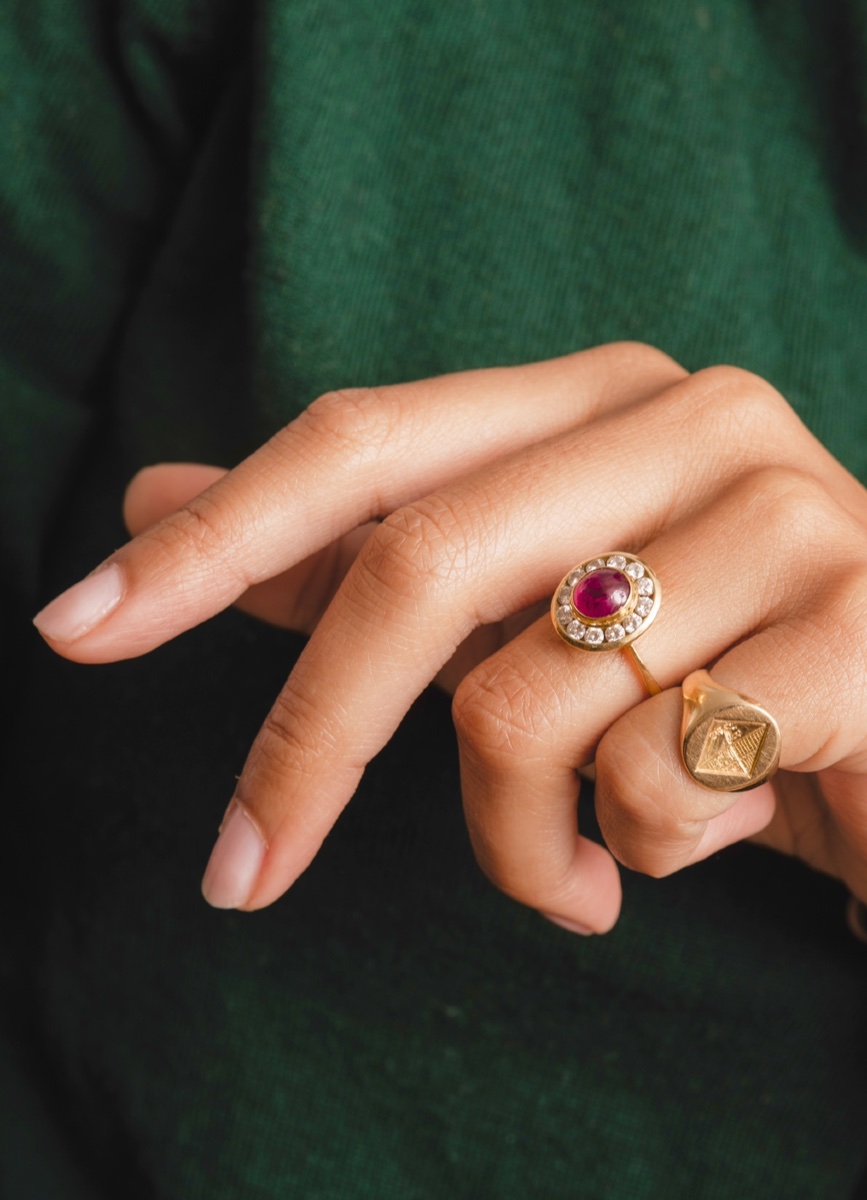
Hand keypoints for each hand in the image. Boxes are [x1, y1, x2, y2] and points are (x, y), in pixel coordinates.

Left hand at [33, 344, 866, 931]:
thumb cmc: (702, 676)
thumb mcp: (528, 615)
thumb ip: (351, 554)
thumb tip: (155, 502)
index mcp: (599, 398)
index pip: (367, 440)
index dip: (216, 537)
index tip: (77, 625)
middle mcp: (695, 420)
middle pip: (423, 565)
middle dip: (311, 741)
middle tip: (238, 876)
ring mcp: (789, 516)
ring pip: (529, 706)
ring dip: (515, 842)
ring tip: (576, 871)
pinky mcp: (865, 635)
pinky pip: (656, 783)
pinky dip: (642, 857)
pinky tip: (710, 839)